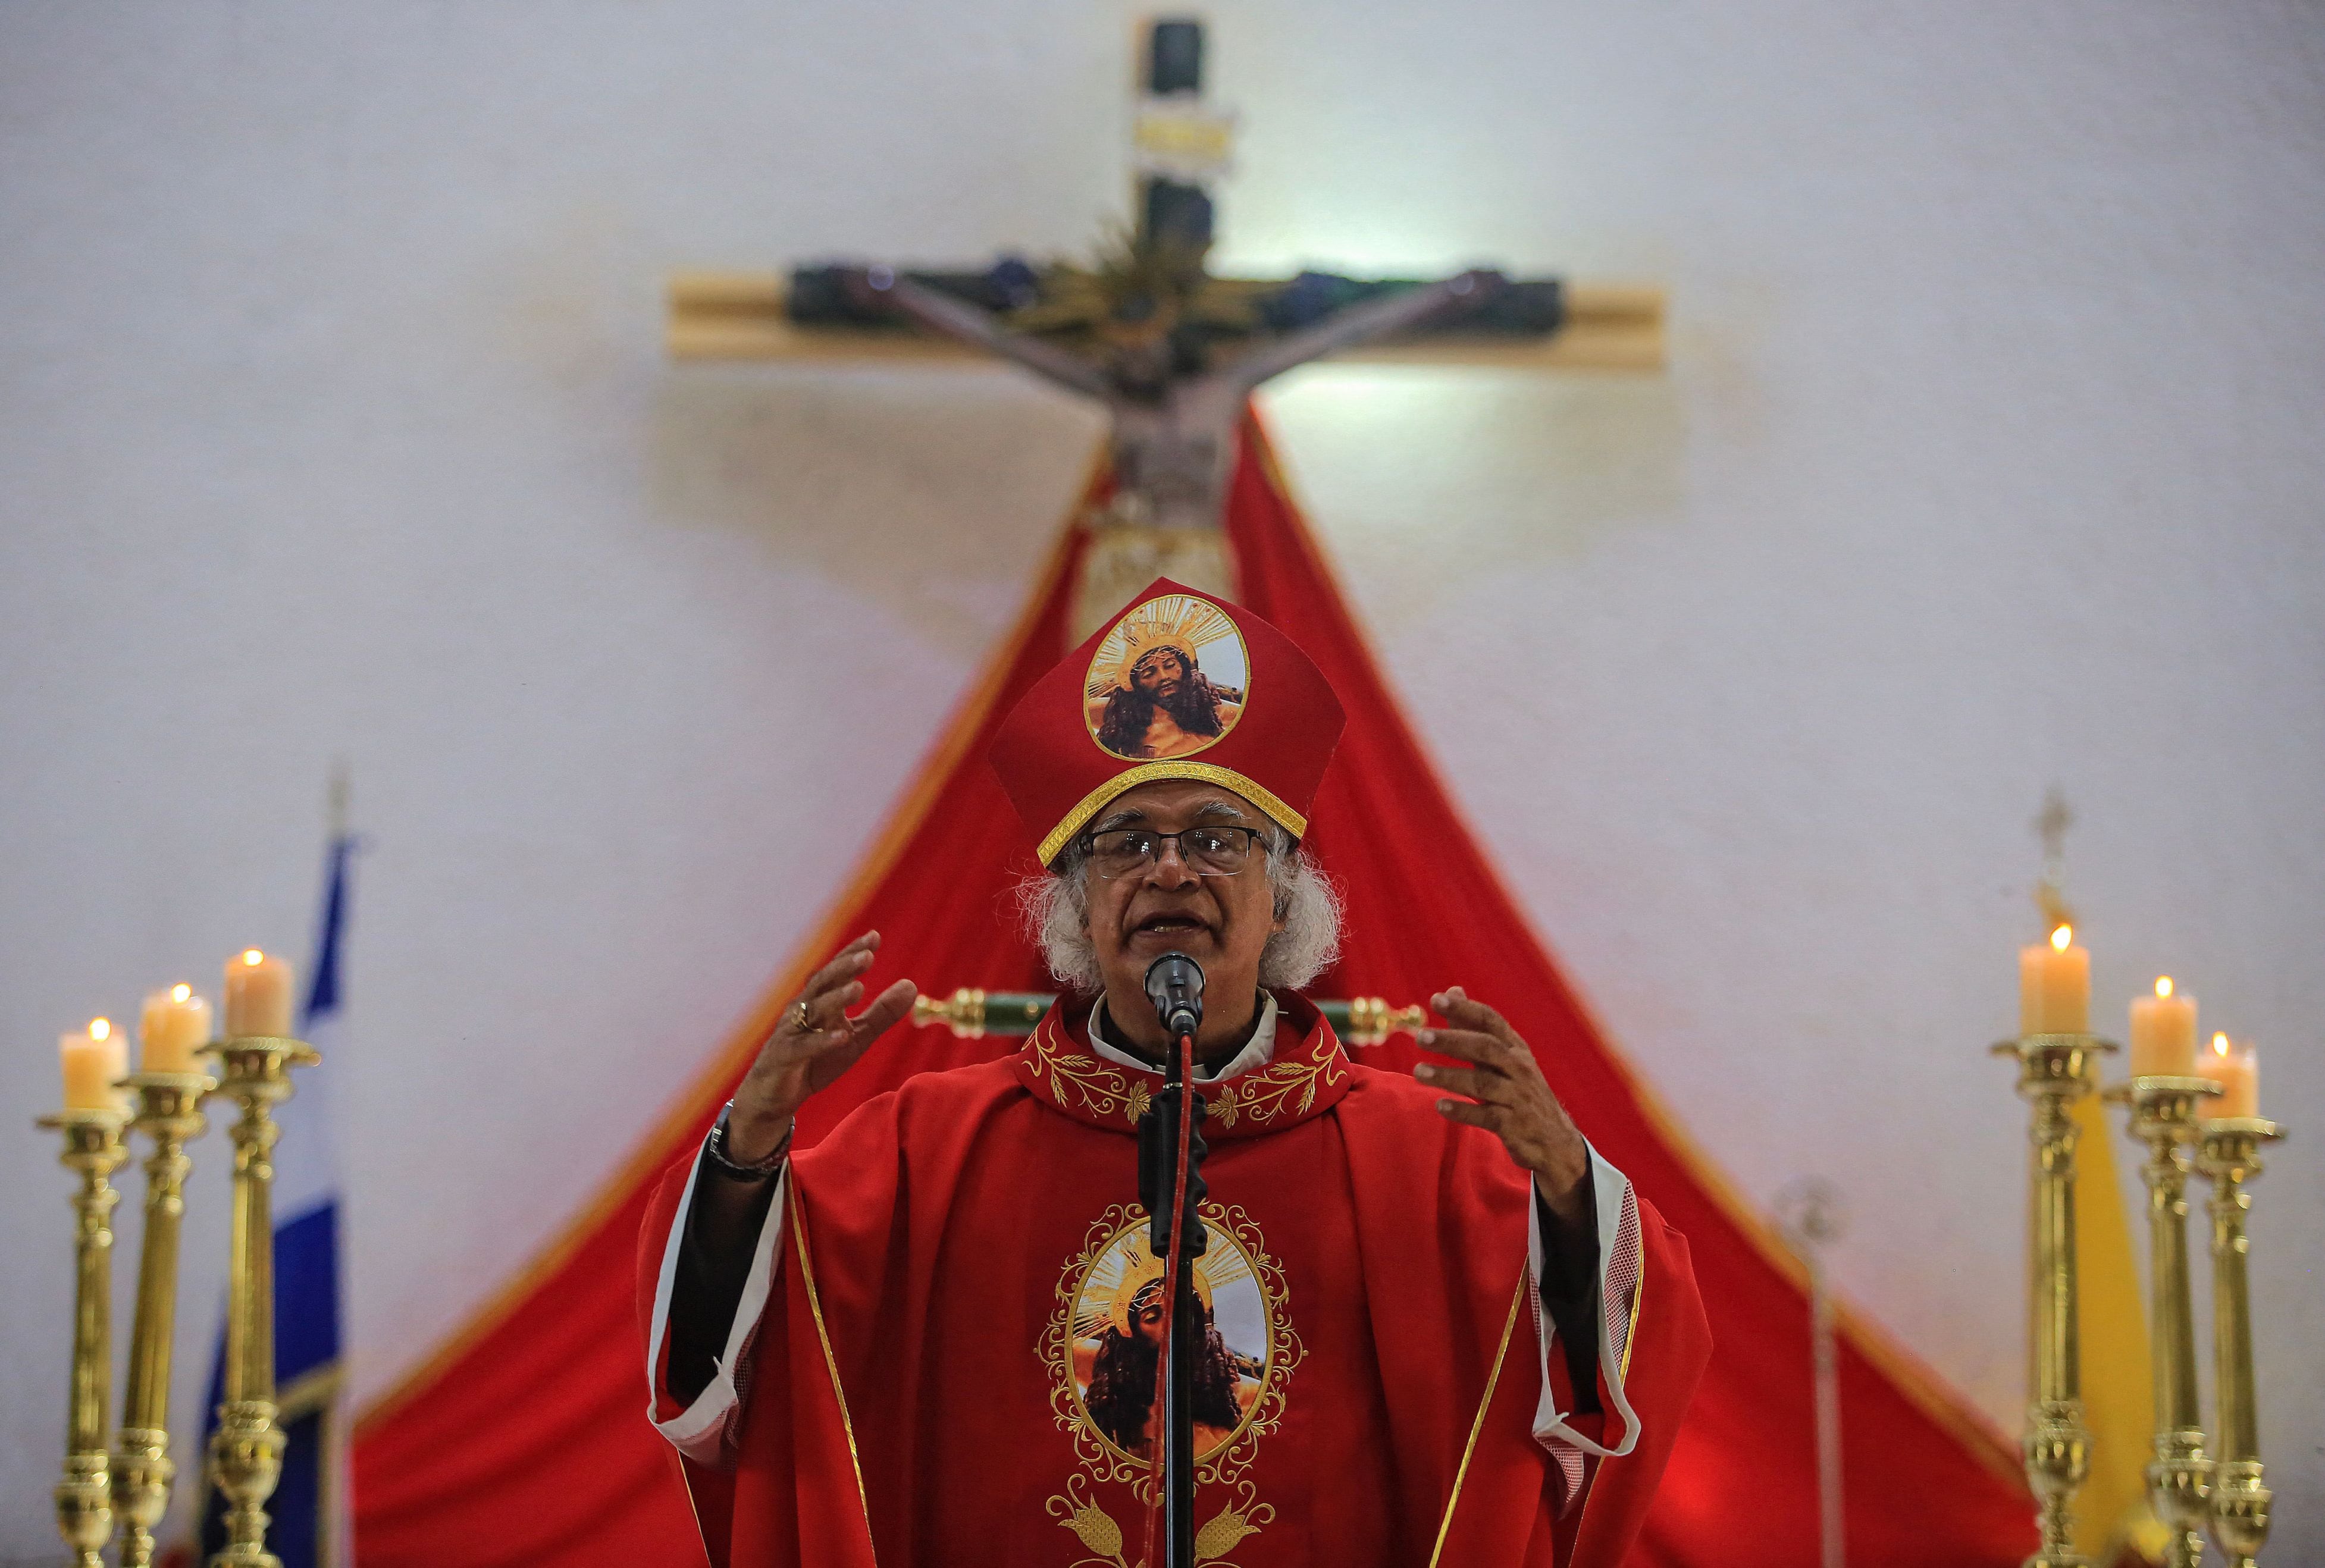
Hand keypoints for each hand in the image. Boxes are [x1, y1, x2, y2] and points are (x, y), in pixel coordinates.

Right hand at [727, 931, 915, 1163]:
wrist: (776, 1096)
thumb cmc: (816, 1061)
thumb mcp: (856, 1036)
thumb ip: (882, 1013)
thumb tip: (912, 985)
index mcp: (820, 1001)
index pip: (837, 972)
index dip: (852, 953)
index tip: (874, 937)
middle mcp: (803, 1011)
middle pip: (823, 983)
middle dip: (844, 968)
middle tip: (868, 956)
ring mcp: (790, 1033)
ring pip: (812, 1010)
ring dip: (835, 998)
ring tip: (859, 988)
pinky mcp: (783, 1058)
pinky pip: (803, 1047)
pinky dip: (822, 1041)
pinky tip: (841, 1035)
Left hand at [1414, 987, 1590, 1224]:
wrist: (1554, 1139)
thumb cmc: (1519, 1090)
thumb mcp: (1503, 1057)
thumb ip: (1474, 1026)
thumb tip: (1452, 990)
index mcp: (1515, 1048)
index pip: (1491, 1021)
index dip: (1465, 1009)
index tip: (1437, 999)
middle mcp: (1519, 1069)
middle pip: (1486, 1048)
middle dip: (1453, 1040)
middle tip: (1420, 1036)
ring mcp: (1519, 1097)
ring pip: (1483, 1083)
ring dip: (1449, 1076)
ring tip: (1418, 1072)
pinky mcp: (1515, 1126)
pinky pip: (1487, 1116)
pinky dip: (1463, 1110)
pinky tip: (1440, 1105)